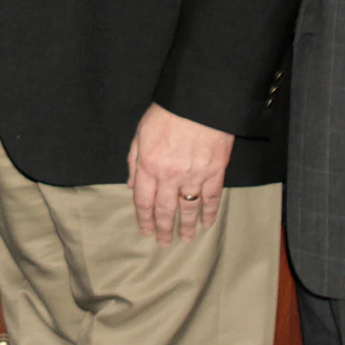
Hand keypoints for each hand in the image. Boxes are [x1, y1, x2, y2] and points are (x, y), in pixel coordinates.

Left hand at [127, 103, 233, 245]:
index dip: (144, 218)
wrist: (199, 101)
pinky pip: (212, 198)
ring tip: (187, 239)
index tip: (146, 230)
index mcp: (149, 165)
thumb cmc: (167, 112)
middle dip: (164, 228)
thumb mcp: (141, 132)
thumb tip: (130, 184)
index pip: (143, 200)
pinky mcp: (214, 171)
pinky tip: (208, 223)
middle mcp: (169, 175)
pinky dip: (210, 212)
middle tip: (164, 243)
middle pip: (165, 209)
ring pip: (189, 208)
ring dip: (187, 226)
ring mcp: (193, 175)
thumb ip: (134, 160)